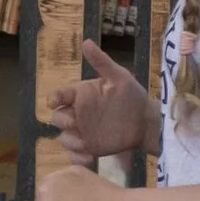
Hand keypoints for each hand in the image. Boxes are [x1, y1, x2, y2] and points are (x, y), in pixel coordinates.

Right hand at [49, 40, 157, 165]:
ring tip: (85, 145)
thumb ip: (101, 62)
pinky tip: (89, 158)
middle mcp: (78, 114)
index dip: (53, 99)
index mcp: (81, 95)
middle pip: (57, 118)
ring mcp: (82, 132)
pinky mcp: (89, 148)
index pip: (59, 96)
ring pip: (64, 138)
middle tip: (75, 124)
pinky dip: (77, 159)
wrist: (146, 121)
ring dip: (70, 142)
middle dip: (62, 121)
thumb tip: (85, 42)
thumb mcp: (119, 77)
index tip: (54, 102)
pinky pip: (75, 155)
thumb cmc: (132, 96)